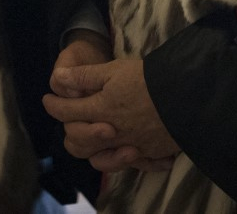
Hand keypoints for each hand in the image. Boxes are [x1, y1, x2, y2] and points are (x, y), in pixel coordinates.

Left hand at [43, 59, 179, 172]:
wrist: (187, 94)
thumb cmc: (149, 79)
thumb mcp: (115, 70)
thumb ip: (84, 76)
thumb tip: (57, 79)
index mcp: (101, 110)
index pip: (67, 112)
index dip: (53, 105)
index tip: (48, 100)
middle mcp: (112, 134)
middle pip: (78, 141)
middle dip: (69, 128)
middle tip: (71, 117)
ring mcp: (131, 146)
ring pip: (100, 159)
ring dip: (92, 150)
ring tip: (95, 136)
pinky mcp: (150, 153)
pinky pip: (131, 165)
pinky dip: (126, 160)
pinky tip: (126, 151)